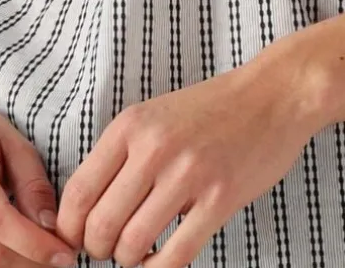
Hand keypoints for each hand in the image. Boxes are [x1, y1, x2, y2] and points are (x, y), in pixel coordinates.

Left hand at [53, 51, 319, 267]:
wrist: (274, 94)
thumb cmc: (214, 108)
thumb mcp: (157, 114)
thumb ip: (123, 154)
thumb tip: (87, 208)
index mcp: (131, 125)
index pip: (78, 192)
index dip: (69, 228)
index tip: (77, 238)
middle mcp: (154, 148)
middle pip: (100, 225)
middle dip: (98, 249)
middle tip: (110, 249)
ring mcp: (188, 173)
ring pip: (132, 245)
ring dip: (129, 259)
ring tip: (139, 250)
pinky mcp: (220, 198)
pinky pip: (175, 255)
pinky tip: (161, 259)